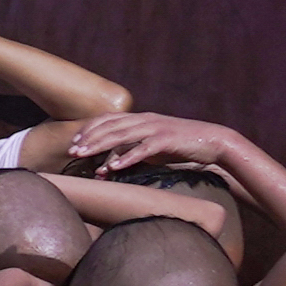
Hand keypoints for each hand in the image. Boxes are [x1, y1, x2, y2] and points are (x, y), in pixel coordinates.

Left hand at [66, 111, 239, 173]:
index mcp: (141, 118)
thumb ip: (130, 152)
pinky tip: (114, 166)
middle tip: (72, 150)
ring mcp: (156, 128)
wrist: (214, 140)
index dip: (90, 129)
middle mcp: (145, 120)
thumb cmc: (180, 145)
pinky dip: (127, 157)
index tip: (74, 141)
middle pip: (110, 126)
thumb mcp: (151, 147)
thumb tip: (106, 166)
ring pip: (122, 135)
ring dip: (100, 145)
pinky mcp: (167, 140)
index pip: (108, 119)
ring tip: (84, 156)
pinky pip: (143, 149)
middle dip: (89, 138)